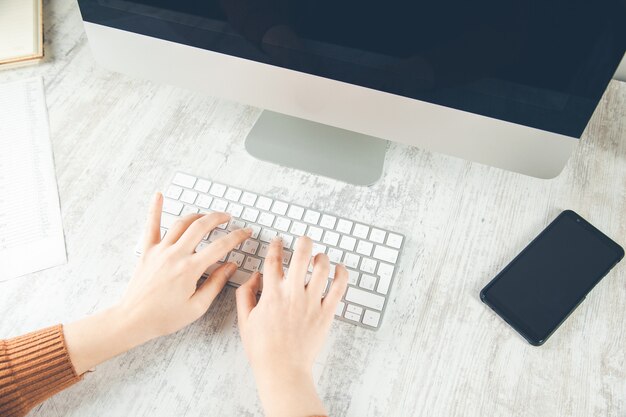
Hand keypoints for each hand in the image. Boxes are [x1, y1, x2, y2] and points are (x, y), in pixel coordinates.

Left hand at [65, 192, 250, 373]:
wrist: (132, 320)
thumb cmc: (164, 317)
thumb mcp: (197, 306)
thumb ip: (215, 283)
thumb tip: (230, 266)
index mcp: (190, 269)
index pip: (220, 246)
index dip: (237, 237)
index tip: (245, 232)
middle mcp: (175, 255)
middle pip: (201, 227)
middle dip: (218, 218)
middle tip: (228, 218)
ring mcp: (160, 250)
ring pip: (181, 223)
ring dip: (197, 215)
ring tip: (207, 215)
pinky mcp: (147, 251)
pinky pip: (151, 226)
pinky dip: (155, 209)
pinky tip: (159, 196)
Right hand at [236, 236, 347, 416]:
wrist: (283, 369)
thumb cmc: (263, 348)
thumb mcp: (245, 320)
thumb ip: (246, 294)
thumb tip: (255, 277)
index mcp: (271, 294)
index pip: (273, 261)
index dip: (276, 246)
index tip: (279, 241)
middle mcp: (292, 294)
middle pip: (302, 256)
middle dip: (303, 242)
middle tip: (304, 240)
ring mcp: (311, 302)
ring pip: (322, 268)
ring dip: (321, 257)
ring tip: (319, 257)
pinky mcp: (326, 313)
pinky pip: (339, 287)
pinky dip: (341, 273)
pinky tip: (339, 268)